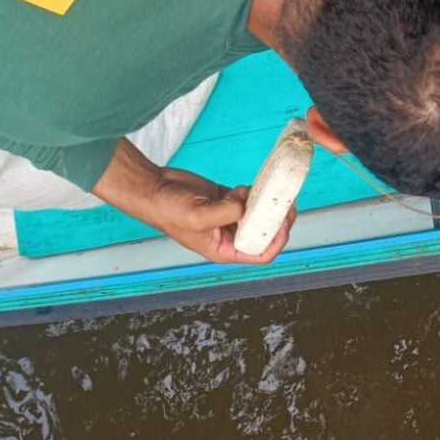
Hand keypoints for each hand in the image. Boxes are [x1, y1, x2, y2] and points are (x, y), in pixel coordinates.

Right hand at [93, 140, 296, 264]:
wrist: (152, 188)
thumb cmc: (166, 209)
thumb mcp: (197, 215)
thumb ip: (226, 212)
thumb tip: (247, 203)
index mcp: (223, 250)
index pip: (260, 254)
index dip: (276, 241)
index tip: (283, 223)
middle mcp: (229, 236)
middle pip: (265, 233)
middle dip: (278, 220)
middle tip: (287, 203)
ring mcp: (229, 216)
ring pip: (260, 214)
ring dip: (268, 204)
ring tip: (275, 191)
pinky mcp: (227, 199)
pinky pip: (250, 197)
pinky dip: (255, 191)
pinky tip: (251, 185)